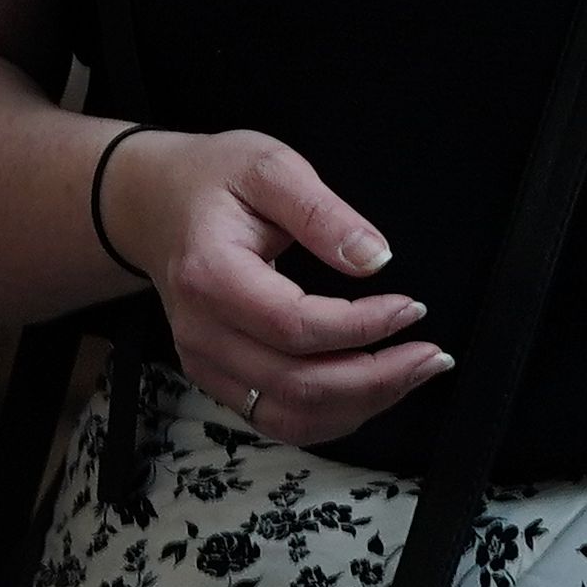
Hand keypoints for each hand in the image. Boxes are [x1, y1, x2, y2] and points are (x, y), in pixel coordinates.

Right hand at [95, 127, 447, 446]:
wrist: (153, 204)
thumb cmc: (214, 181)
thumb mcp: (270, 167)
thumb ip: (321, 212)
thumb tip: (373, 259)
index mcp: (210, 276)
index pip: (295, 326)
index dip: (362, 327)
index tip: (412, 308)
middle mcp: (201, 332)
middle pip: (297, 383)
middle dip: (378, 377)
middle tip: (433, 355)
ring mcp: (204, 362)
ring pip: (290, 415)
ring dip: (363, 404)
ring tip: (415, 372)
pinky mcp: (218, 378)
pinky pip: (279, 419)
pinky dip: (334, 414)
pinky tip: (376, 388)